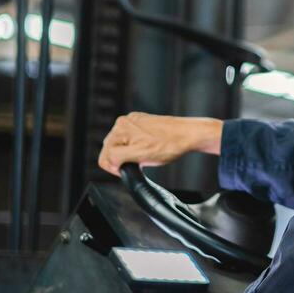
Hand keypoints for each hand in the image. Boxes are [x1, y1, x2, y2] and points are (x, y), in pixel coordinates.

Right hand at [98, 113, 221, 174]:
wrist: (189, 134)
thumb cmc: (169, 145)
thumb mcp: (140, 155)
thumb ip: (119, 157)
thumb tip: (110, 161)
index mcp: (121, 129)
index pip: (104, 156)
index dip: (115, 168)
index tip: (127, 171)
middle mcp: (123, 123)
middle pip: (109, 150)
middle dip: (121, 159)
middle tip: (138, 163)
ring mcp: (132, 121)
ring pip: (119, 145)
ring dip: (127, 153)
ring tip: (144, 155)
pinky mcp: (140, 122)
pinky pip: (129, 139)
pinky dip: (134, 146)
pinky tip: (147, 148)